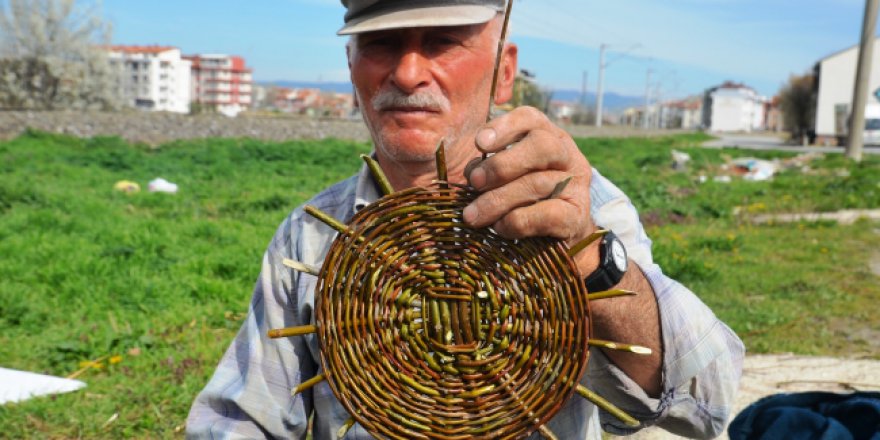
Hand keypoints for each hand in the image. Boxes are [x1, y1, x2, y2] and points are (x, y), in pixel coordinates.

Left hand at [462, 106, 597, 273]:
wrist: (557, 238)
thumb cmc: (524, 200)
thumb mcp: (508, 176)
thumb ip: (489, 167)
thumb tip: (472, 172)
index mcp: (548, 137)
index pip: (531, 118)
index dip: (504, 126)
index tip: (480, 143)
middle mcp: (567, 156)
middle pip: (542, 145)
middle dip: (502, 165)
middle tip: (475, 183)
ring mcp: (576, 186)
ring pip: (537, 183)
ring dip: (497, 200)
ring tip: (473, 215)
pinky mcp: (576, 217)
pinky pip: (545, 215)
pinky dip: (515, 222)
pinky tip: (500, 227)